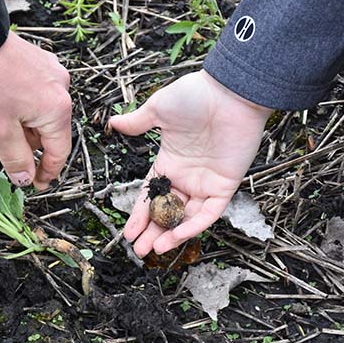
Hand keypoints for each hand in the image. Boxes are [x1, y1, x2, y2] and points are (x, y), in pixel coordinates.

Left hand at [0, 31, 71, 189]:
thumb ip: (15, 157)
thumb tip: (25, 179)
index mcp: (57, 108)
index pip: (59, 151)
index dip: (46, 172)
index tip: (34, 184)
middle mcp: (60, 89)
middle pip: (47, 131)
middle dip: (24, 146)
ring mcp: (50, 72)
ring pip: (38, 113)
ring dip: (19, 127)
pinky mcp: (38, 62)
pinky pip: (34, 94)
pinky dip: (19, 108)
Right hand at [110, 70, 272, 256]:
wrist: (230, 92)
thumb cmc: (196, 95)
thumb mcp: (158, 109)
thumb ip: (137, 123)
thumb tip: (113, 123)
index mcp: (169, 162)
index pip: (150, 195)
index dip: (139, 215)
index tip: (128, 233)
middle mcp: (186, 176)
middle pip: (166, 212)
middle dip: (152, 232)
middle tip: (138, 250)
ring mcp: (206, 182)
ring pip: (185, 217)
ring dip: (170, 234)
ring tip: (154, 249)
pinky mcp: (225, 185)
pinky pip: (209, 212)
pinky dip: (193, 225)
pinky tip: (176, 236)